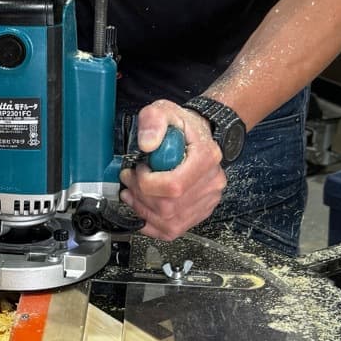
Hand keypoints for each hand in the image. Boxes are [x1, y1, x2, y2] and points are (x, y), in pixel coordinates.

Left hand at [119, 100, 223, 240]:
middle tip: (129, 181)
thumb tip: (146, 144)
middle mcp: (212, 182)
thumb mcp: (165, 110)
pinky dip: (152, 224)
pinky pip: (174, 230)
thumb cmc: (182, 126)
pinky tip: (142, 209)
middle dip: (140, 197)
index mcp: (206, 157)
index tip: (138, 169)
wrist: (198, 136)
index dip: (147, 183)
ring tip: (131, 194)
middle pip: (170, 207)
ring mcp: (208, 199)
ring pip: (170, 222)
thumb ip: (153, 121)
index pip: (174, 185)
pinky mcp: (201, 211)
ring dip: (143, 211)